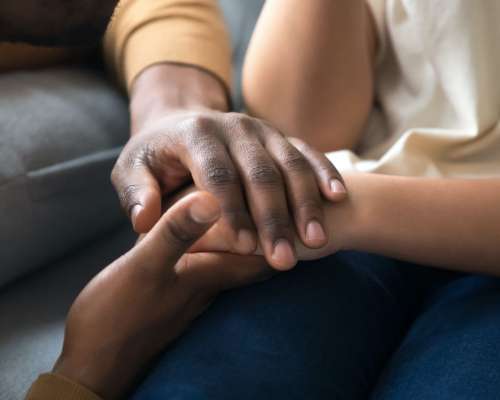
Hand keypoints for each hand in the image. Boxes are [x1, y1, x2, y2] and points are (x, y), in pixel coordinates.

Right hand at [53, 192, 271, 398]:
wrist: (93, 363)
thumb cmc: (116, 316)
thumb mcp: (144, 267)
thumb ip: (176, 233)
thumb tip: (212, 198)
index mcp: (209, 275)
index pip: (262, 257)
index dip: (281, 234)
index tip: (292, 210)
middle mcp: (209, 286)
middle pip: (253, 260)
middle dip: (266, 234)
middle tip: (276, 206)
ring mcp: (192, 294)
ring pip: (231, 263)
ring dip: (241, 239)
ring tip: (247, 212)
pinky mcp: (175, 297)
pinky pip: (207, 267)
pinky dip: (214, 248)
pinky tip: (205, 237)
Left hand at [112, 108, 346, 270]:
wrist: (180, 118)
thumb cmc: (155, 155)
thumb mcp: (132, 170)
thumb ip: (137, 194)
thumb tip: (145, 222)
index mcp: (195, 133)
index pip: (217, 174)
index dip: (232, 211)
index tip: (245, 247)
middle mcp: (233, 125)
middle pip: (260, 172)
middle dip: (274, 218)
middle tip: (284, 258)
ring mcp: (261, 129)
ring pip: (289, 164)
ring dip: (305, 203)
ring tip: (317, 241)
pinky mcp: (279, 135)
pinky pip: (307, 152)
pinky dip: (323, 173)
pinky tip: (338, 197)